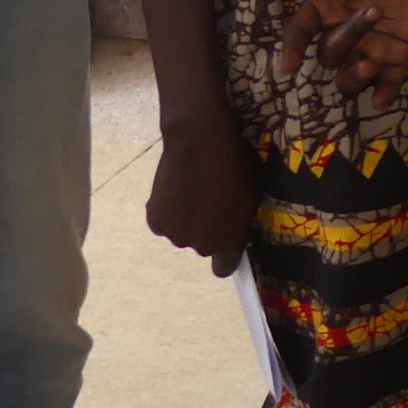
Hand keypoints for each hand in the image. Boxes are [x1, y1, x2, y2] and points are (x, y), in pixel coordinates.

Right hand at [146, 115, 258, 276]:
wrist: (201, 140)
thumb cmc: (235, 162)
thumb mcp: (252, 193)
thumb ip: (240, 219)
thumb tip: (231, 225)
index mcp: (230, 242)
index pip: (224, 267)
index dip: (224, 255)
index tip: (224, 236)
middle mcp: (202, 247)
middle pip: (202, 244)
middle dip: (205, 227)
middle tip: (208, 199)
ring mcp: (177, 236)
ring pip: (181, 232)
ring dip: (184, 218)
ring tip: (189, 188)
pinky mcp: (156, 222)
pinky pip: (163, 221)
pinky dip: (166, 209)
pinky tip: (174, 187)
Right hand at [274, 0, 407, 105]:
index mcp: (326, 5)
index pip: (301, 32)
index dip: (293, 49)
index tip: (290, 66)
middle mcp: (343, 29)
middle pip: (328, 54)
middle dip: (343, 42)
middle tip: (374, 12)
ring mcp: (371, 43)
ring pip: (350, 77)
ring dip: (354, 78)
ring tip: (370, 65)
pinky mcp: (399, 51)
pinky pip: (388, 81)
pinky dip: (384, 93)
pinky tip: (383, 97)